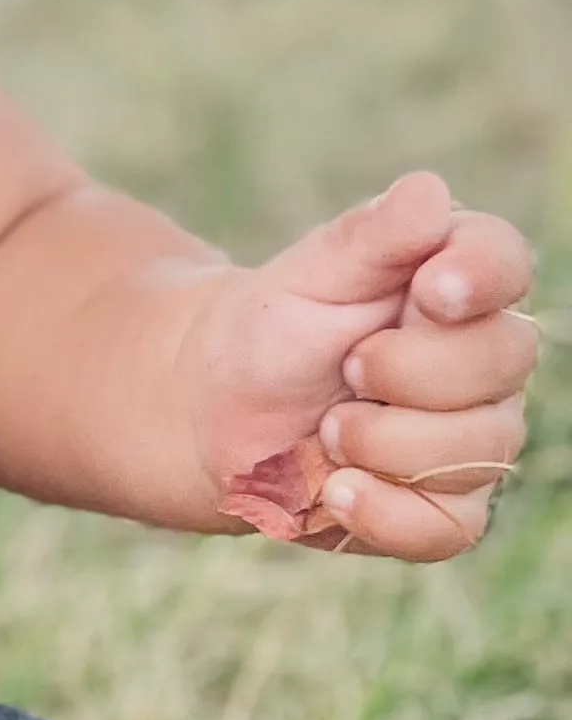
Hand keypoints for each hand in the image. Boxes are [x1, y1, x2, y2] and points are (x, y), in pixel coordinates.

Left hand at [188, 171, 536, 558]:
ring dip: (383, 440)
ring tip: (325, 427)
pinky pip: (447, 526)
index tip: (432, 291)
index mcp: (456, 283)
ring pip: (479, 448)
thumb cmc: (269, 331)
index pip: (506, 266)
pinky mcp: (441, 510)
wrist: (212, 414)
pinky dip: (384, 510)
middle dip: (409, 369)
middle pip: (504, 362)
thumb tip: (428, 193)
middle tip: (346, 366)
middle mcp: (483, 360)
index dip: (481, 278)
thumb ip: (371, 237)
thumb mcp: (309, 275)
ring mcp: (471, 437)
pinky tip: (334, 488)